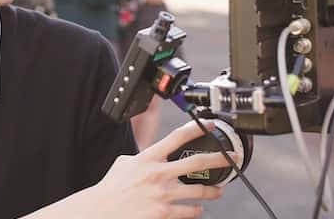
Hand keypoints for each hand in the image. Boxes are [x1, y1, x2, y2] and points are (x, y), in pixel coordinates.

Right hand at [87, 120, 233, 218]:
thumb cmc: (111, 187)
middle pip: (196, 162)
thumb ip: (143, 157)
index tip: (209, 124)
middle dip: (219, 159)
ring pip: (199, 190)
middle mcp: (158, 174)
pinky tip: (198, 209)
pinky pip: (189, 211)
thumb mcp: (124, 163)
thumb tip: (154, 154)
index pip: (176, 137)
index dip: (195, 129)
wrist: (101, 210)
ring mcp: (162, 194)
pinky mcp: (163, 213)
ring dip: (213, 190)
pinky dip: (197, 210)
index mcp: (148, 158)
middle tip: (232, 157)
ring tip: (218, 190)